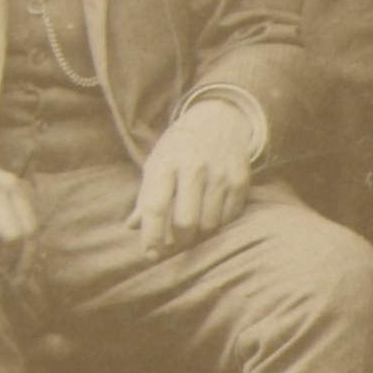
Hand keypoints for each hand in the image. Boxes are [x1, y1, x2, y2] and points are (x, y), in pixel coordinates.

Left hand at [131, 96, 261, 257]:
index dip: (151, 236)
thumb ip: (145, 195)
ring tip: (193, 230)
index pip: (155, 207)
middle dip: (178, 242)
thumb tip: (132, 227)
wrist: (220, 117)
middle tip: (174, 245)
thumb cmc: (180, 146)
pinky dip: (218, 223)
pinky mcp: (240, 178)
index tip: (150, 255)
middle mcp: (194, 167)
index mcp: (166, 163)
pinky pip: (229, 217)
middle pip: (185, 222)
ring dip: (200, 235)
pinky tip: (211, 214)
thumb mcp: (157, 162)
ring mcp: (219, 173)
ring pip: (210, 223)